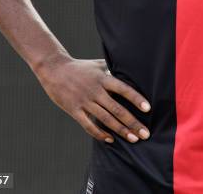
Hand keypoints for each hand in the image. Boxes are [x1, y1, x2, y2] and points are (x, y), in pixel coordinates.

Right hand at [34, 55, 150, 143]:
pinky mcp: (74, 110)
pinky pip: (88, 125)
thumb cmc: (79, 67)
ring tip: (133, 138)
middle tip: (145, 133)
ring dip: (120, 130)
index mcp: (103, 78)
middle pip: (117, 109)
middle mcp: (95, 91)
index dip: (136, 98)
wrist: (54, 70)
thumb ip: (112, 68)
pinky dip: (100, 134)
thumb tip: (129, 68)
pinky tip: (110, 140)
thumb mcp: (97, 64)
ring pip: (106, 119)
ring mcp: (84, 101)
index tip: (148, 108)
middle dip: (132, 122)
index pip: (123, 89)